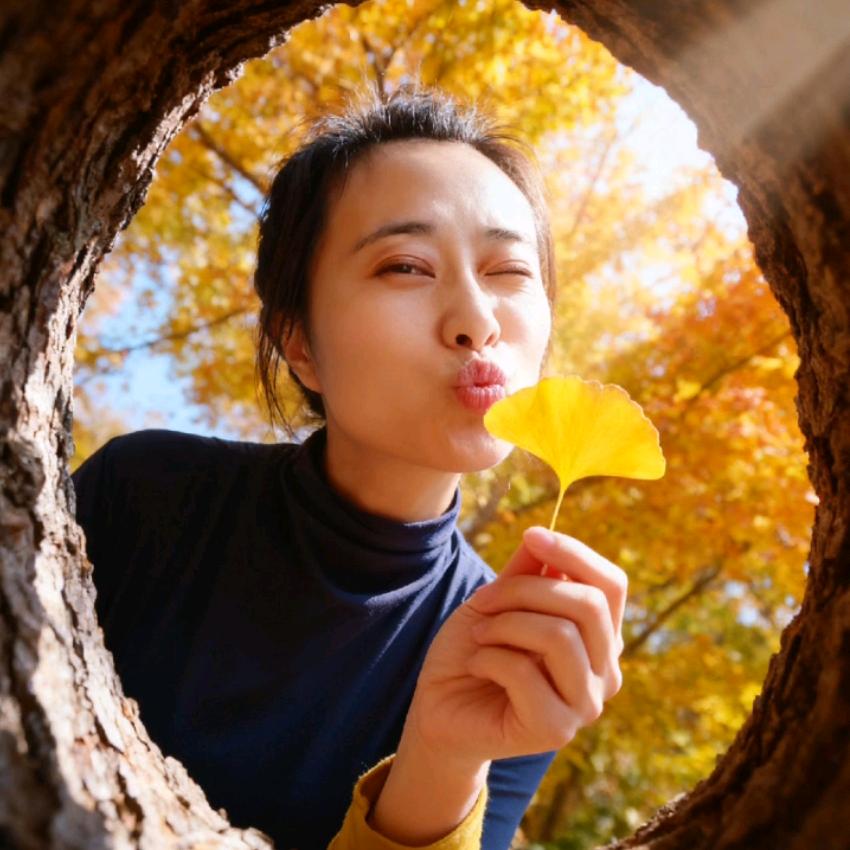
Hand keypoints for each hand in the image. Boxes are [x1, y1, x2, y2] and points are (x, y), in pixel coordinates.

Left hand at [401, 525, 626, 765]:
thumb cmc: (474, 650)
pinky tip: (477, 664)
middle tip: (483, 599)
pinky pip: (525, 672)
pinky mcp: (556, 730)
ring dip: (504, 624)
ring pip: (560, 635)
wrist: (441, 708)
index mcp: (600, 637)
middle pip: (589, 604)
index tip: (531, 535)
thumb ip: (526, 571)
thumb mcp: (498, 600)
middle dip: (526, 589)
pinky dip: (489, 656)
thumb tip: (542, 535)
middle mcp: (605, 672)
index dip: (574, 553)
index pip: (612, 584)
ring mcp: (585, 705)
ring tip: (479, 634)